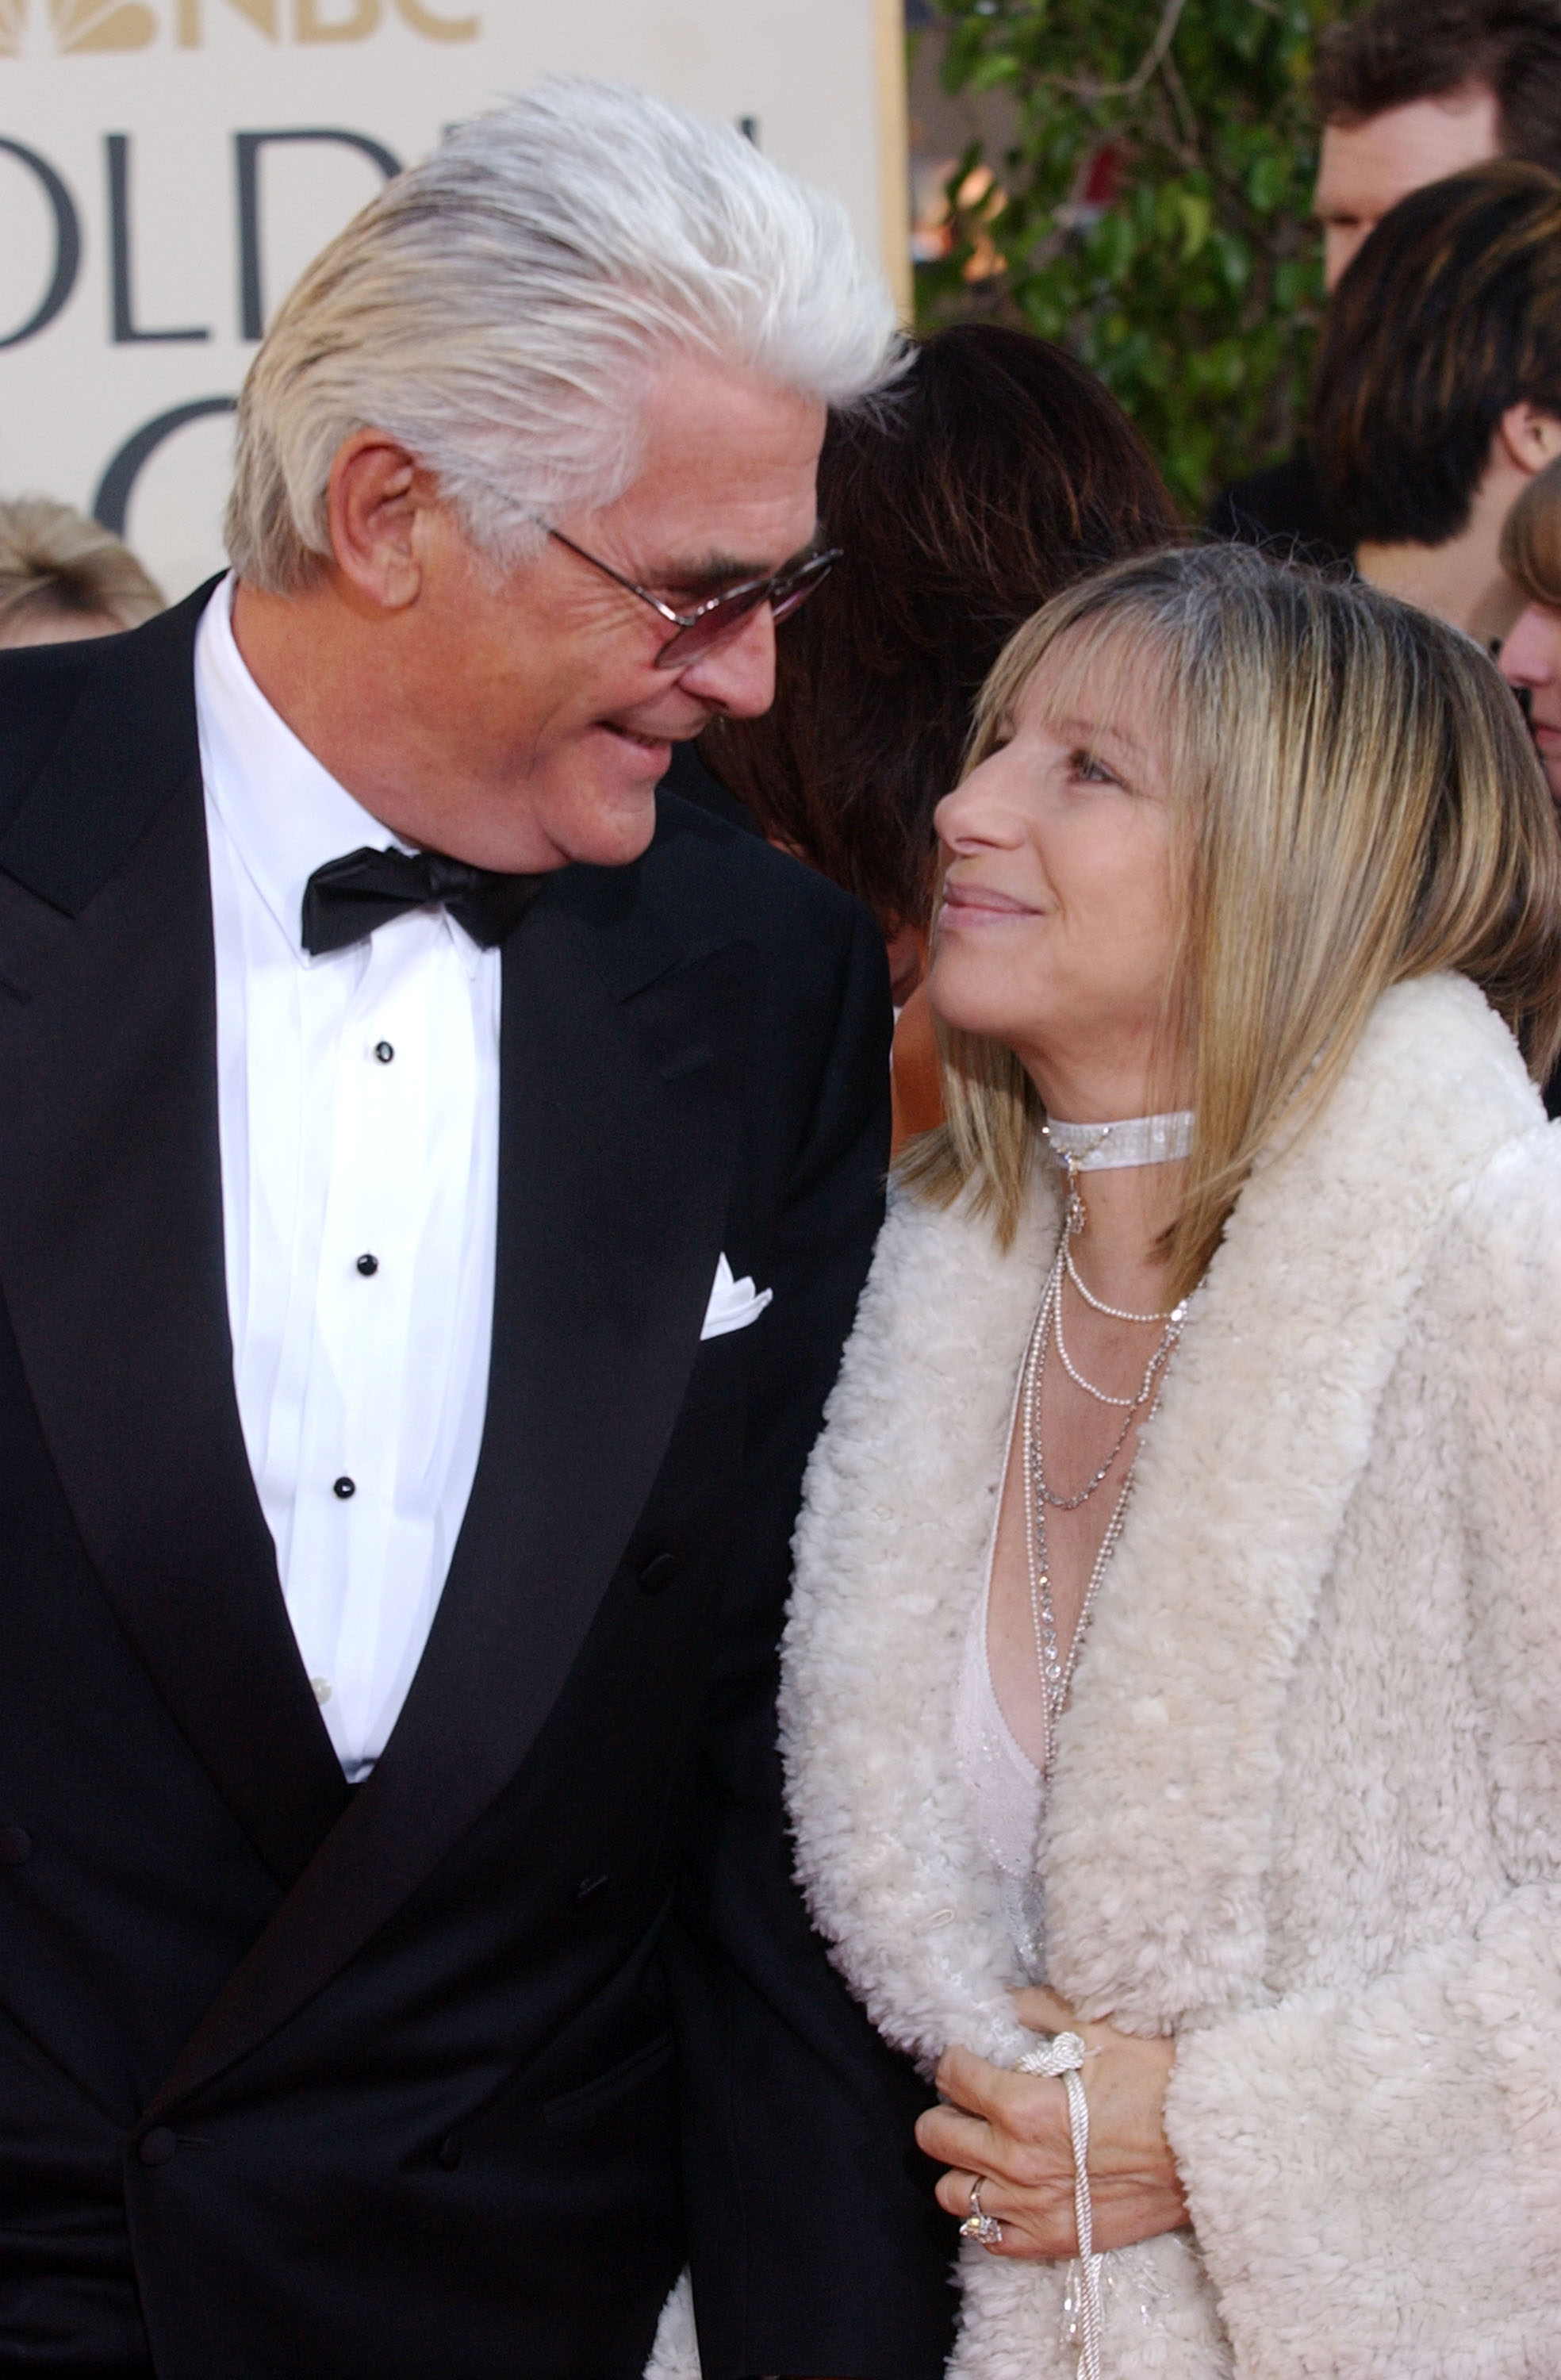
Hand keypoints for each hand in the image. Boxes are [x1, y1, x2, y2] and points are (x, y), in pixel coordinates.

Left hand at [914, 1984, 1187, 2259]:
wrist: (1209, 2148)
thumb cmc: (1159, 2084)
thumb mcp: (1100, 2029)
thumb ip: (1040, 2009)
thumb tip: (1007, 2002)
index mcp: (1022, 2106)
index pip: (952, 2078)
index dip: (956, 2061)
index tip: (970, 2059)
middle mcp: (1016, 2162)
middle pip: (936, 2136)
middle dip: (948, 2111)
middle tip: (973, 2102)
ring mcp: (1031, 2208)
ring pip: (953, 2193)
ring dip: (963, 2166)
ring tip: (986, 2148)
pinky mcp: (1054, 2241)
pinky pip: (989, 2239)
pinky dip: (989, 2216)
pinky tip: (1008, 2191)